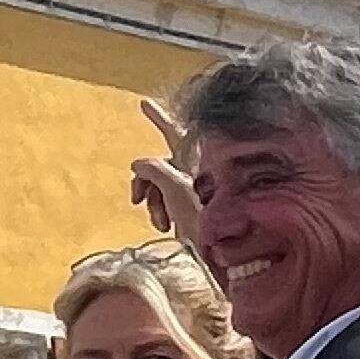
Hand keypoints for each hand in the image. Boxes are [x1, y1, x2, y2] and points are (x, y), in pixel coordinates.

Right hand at [130, 98, 197, 243]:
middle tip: (135, 200)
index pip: (175, 132)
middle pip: (161, 165)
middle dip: (146, 184)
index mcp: (199, 160)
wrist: (224, 255)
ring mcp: (197, 189)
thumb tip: (138, 163)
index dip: (158, 118)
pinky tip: (165, 226)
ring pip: (161, 185)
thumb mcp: (175, 191)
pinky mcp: (195, 207)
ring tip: (160, 223)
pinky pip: (168, 200)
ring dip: (153, 203)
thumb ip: (154, 170)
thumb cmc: (205, 221)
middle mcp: (199, 171)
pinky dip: (161, 211)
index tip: (142, 103)